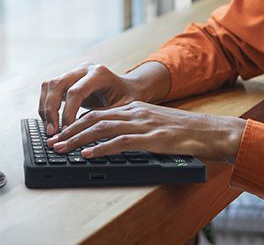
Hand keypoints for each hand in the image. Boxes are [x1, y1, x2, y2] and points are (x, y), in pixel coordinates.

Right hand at [39, 61, 142, 135]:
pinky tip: (50, 122)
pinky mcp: (67, 79)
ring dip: (45, 108)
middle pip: (57, 84)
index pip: (76, 91)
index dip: (68, 113)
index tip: (66, 131)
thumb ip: (105, 117)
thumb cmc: (128, 99)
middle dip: (50, 110)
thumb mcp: (123, 108)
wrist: (129, 88)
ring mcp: (74, 72)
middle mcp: (84, 69)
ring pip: (49, 85)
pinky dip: (46, 105)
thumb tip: (84, 132)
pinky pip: (49, 89)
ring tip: (49, 129)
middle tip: (52, 132)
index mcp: (99, 73)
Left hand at [46, 100, 246, 163]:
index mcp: (135, 108)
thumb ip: (136, 129)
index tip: (61, 134)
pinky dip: (101, 149)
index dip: (76, 123)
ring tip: (62, 149)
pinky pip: (120, 142)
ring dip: (78, 139)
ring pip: (102, 128)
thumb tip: (115, 140)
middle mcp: (135, 112)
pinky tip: (88, 155)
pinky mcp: (151, 138)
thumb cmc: (185, 132)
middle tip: (53, 142)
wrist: (210, 131)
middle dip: (70, 130)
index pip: (98, 113)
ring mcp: (142, 123)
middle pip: (94, 118)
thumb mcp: (156, 125)